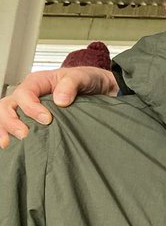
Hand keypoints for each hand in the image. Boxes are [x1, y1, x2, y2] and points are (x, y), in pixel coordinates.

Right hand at [0, 66, 117, 147]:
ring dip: (4, 130)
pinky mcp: (32, 120)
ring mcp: (27, 108)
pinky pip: (13, 126)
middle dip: (10, 121)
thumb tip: (60, 101)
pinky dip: (9, 135)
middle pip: (6, 106)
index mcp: (37, 82)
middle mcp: (27, 95)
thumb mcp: (82, 77)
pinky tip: (11, 147)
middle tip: (24, 135)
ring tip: (9, 144)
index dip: (31, 107)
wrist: (96, 88)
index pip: (24, 94)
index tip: (46, 120)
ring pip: (5, 117)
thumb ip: (71, 85)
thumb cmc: (85, 81)